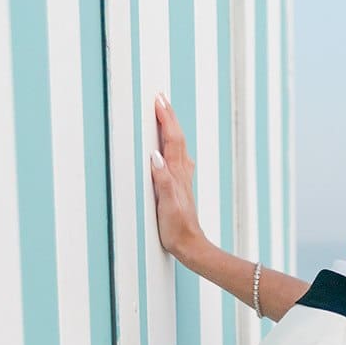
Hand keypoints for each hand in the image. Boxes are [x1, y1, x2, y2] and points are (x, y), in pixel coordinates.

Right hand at [150, 93, 206, 265]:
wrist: (190, 246)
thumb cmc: (177, 229)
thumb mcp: (166, 205)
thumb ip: (163, 180)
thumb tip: (155, 156)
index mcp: (176, 174)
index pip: (171, 140)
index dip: (165, 119)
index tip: (158, 100)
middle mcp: (181, 174)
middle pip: (176, 139)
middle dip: (169, 117)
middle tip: (161, 98)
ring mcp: (182, 180)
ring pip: (178, 147)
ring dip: (171, 129)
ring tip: (166, 115)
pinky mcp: (181, 188)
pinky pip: (178, 159)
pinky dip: (174, 146)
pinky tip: (174, 150)